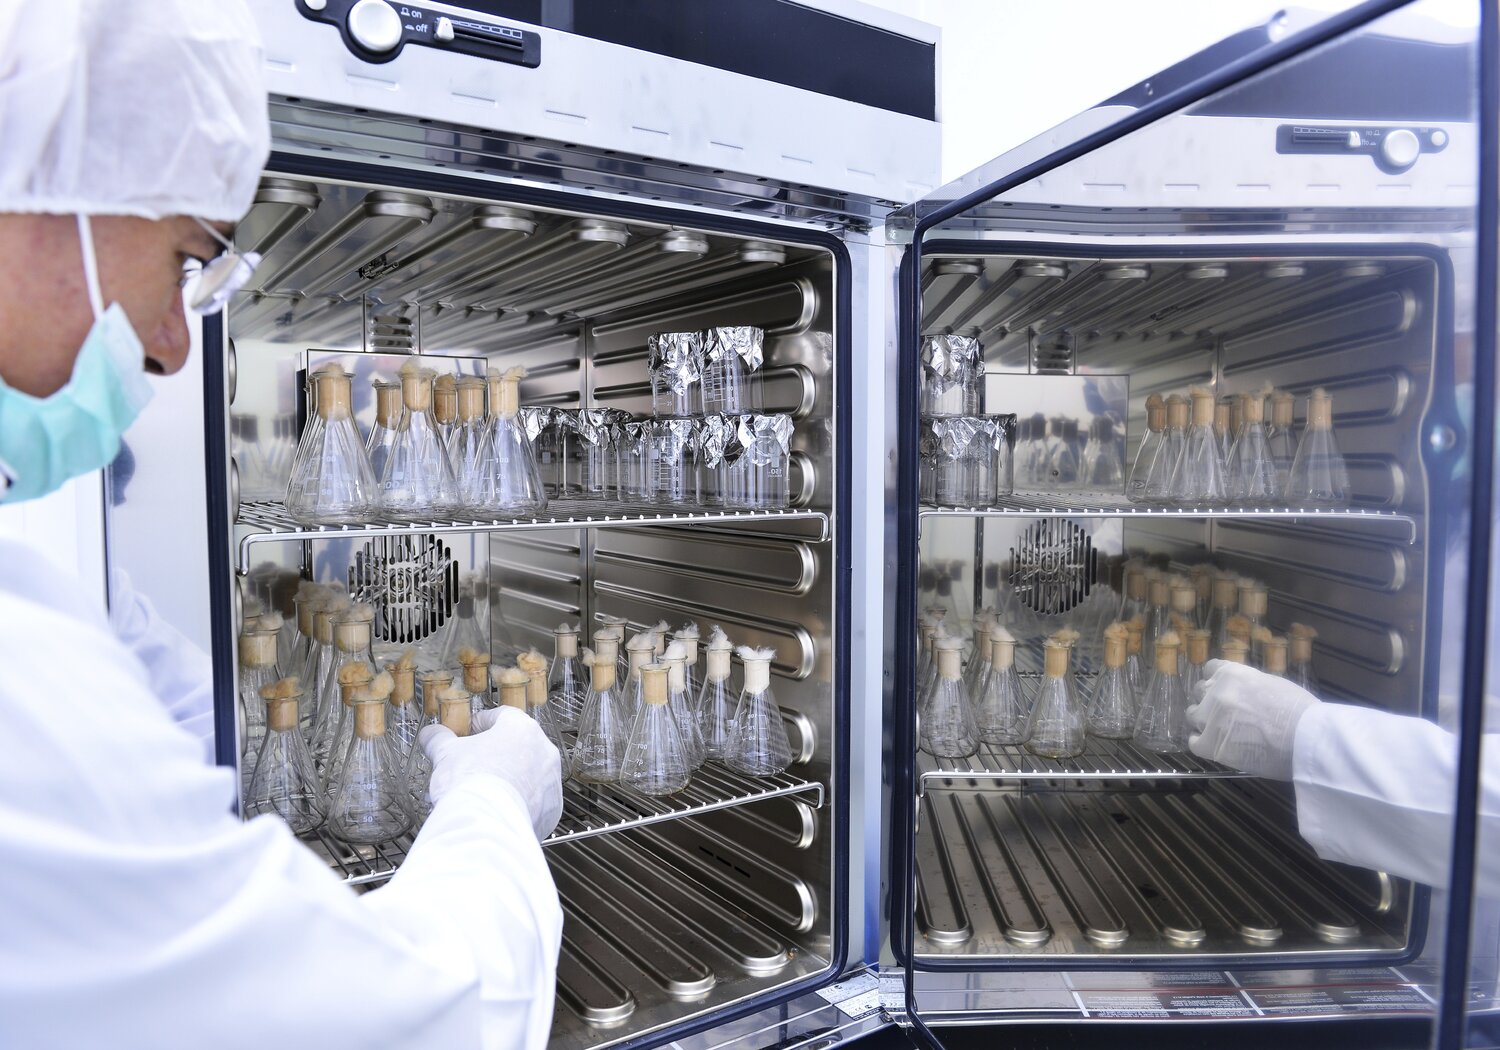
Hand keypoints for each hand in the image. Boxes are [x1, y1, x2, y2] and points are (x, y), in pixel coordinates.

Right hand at [419, 707, 562, 838]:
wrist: (486, 824)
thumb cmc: (470, 783)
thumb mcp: (446, 754)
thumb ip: (439, 739)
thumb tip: (431, 734)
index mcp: (521, 728)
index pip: (502, 716)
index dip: (482, 723)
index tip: (471, 731)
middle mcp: (543, 751)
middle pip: (516, 747)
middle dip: (494, 755)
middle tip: (473, 764)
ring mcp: (551, 780)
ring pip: (527, 775)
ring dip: (507, 779)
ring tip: (482, 792)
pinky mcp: (551, 809)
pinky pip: (534, 801)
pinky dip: (518, 804)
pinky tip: (497, 810)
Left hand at [1186, 659, 1317, 780]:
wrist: (1305, 740)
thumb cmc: (1299, 711)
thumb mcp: (1272, 684)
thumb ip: (1249, 685)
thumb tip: (1242, 692)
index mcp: (1232, 673)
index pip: (1210, 670)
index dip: (1215, 681)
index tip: (1222, 690)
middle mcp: (1215, 692)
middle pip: (1199, 692)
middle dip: (1209, 700)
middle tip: (1224, 713)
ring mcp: (1209, 718)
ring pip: (1193, 716)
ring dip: (1203, 721)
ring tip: (1220, 731)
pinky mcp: (1210, 744)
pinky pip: (1194, 742)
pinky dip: (1202, 743)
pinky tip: (1215, 745)